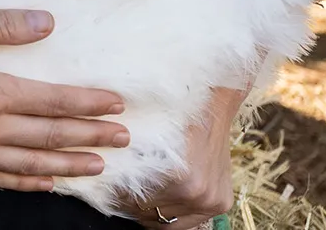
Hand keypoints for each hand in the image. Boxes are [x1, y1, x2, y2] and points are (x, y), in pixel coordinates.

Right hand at [0, 6, 128, 193]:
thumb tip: (47, 23)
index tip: (117, 104)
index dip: (88, 102)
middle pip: (49, 137)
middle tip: (123, 138)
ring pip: (29, 164)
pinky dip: (25, 183)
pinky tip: (42, 183)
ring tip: (97, 166)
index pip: (52, 100)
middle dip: (90, 136)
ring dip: (67, 165)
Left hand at [120, 88, 242, 228]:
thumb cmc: (175, 116)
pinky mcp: (220, 204)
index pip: (133, 200)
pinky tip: (160, 201)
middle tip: (119, 194)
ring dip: (151, 213)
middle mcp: (196, 193)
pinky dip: (172, 214)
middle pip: (149, 214)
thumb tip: (105, 176)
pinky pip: (187, 222)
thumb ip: (131, 161)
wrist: (212, 106)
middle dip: (131, 205)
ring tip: (138, 198)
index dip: (117, 195)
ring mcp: (210, 201)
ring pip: (167, 221)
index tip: (108, 187)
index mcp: (177, 176)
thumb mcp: (146, 134)